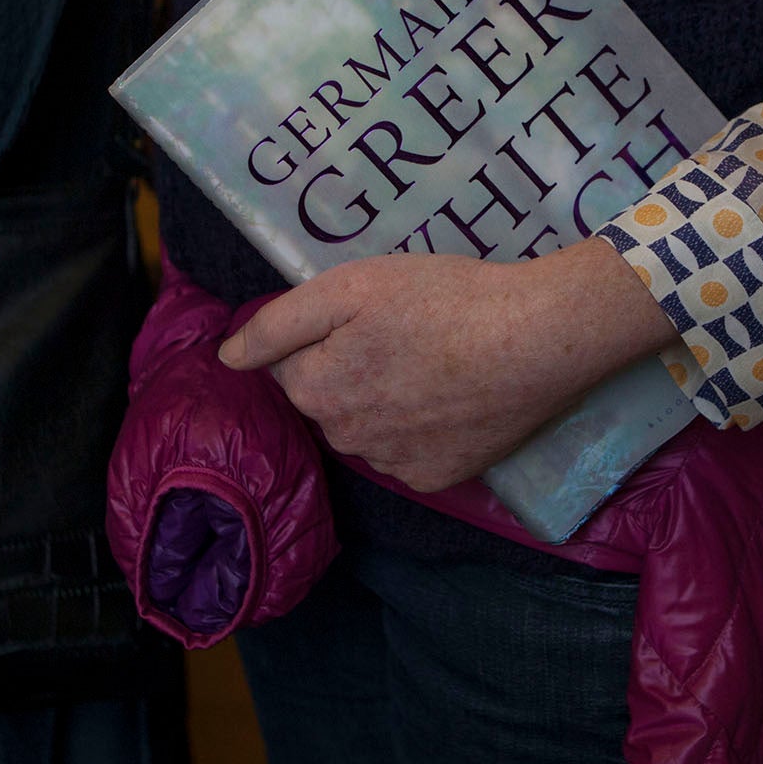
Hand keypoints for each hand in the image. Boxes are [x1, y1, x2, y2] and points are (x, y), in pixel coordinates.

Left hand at [218, 237, 678, 492]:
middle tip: (403, 332)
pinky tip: (452, 397)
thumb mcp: (350, 286)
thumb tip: (226, 359)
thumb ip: (278, 323)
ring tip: (433, 361)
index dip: (324, 334)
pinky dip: (421, 430)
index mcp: (317, 390)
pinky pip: (409, 453)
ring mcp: (395, 464)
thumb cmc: (441, 300)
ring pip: (368, 428)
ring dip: (384, 401)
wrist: (536, 339)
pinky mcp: (439, 477)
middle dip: (350, 369)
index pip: (291, 365)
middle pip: (329, 399)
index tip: (366, 315)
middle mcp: (347, 438)